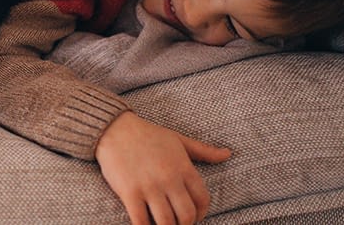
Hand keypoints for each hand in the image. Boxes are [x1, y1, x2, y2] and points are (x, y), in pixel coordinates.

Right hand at [95, 112, 230, 224]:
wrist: (115, 129)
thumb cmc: (148, 134)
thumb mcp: (178, 140)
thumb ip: (204, 151)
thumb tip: (228, 154)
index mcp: (183, 167)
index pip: (202, 200)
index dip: (201, 214)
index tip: (193, 216)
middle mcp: (169, 179)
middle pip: (187, 216)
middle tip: (177, 224)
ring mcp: (149, 187)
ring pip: (166, 223)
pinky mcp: (130, 193)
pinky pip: (141, 222)